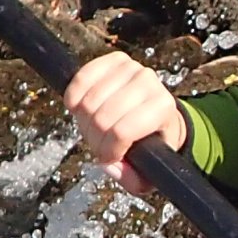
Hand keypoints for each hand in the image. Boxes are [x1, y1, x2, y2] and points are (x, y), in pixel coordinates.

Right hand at [62, 49, 188, 194]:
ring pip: (88, 101)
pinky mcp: (114, 59)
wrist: (157, 110)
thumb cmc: (151, 141)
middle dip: (94, 139)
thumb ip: (133, 178)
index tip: (109, 158)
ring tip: (94, 128)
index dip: (108, 151)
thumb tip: (111, 166)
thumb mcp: (150, 169)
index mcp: (163, 108)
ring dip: (83, 121)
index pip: (121, 132)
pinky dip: (74, 98)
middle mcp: (150, 82)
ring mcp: (132, 67)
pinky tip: (80, 108)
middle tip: (99, 145)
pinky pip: (80, 79)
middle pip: (101, 118)